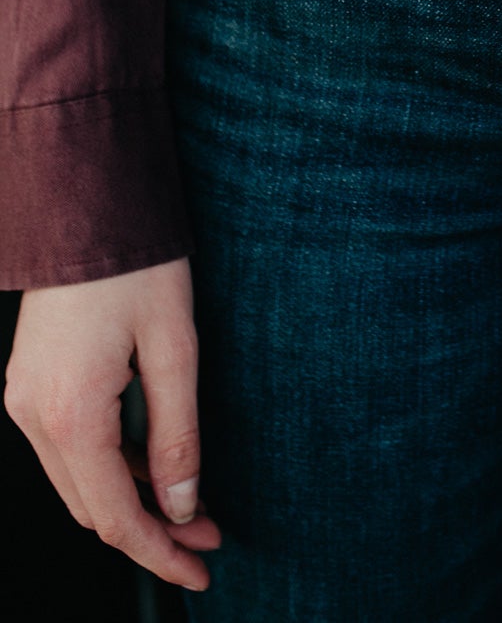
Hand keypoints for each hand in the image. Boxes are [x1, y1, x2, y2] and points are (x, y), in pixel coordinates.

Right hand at [4, 257, 219, 590]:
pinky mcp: (29, 382)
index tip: (203, 568)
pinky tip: (155, 463)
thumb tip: (184, 505)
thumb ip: (178, 432)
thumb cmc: (138, 264)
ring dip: (132, 499)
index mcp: (69, 414)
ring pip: (78, 481)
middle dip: (151, 531)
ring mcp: (24, 399)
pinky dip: (110, 465)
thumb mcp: (175, 347)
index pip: (114, 516)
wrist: (87, 201)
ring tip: (193, 504)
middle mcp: (33, 415)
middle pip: (91, 507)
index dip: (160, 552)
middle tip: (209, 535)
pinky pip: (68, 447)